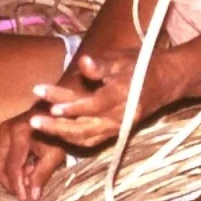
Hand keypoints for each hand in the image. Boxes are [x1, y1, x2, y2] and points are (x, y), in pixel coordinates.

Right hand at [0, 112, 66, 200]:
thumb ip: (42, 175)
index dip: (17, 185)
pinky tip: (27, 172)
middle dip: (9, 184)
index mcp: (19, 133)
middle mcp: (6, 130)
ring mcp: (2, 131)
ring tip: (27, 184)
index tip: (25, 200)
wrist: (57, 112)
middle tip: (23, 194)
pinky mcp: (3, 134)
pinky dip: (12, 169)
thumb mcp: (54, 154)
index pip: (12, 166)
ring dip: (10, 177)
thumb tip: (33, 197)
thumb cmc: (59, 132)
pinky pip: (1, 157)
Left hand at [24, 48, 167, 150]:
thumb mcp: (123, 59)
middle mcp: (120, 116)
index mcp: (121, 95)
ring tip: (39, 125)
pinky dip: (74, 139)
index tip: (44, 95)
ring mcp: (119, 127)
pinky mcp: (117, 133)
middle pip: (84, 126)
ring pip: (86, 137)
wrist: (167, 82)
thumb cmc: (142, 65)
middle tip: (33, 120)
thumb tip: (84, 62)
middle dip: (56, 125)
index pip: (89, 103)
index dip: (67, 103)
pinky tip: (57, 133)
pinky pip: (92, 141)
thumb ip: (101, 65)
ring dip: (61, 133)